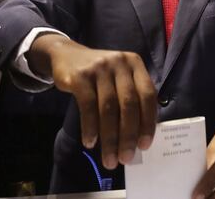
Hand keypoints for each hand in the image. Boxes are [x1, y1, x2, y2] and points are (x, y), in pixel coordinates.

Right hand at [27, 34, 157, 169]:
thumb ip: (131, 100)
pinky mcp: (80, 75)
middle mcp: (120, 63)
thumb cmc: (100, 75)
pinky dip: (90, 127)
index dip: (148, 122)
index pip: (148, 95)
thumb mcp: (119, 79)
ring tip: (109, 158)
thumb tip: (138, 139)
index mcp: (135, 64)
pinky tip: (90, 143)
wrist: (67, 56)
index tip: (144, 146)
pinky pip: (87, 106)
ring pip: (108, 108)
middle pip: (128, 103)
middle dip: (128, 135)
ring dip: (109, 137)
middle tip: (125, 158)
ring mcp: (100, 67)